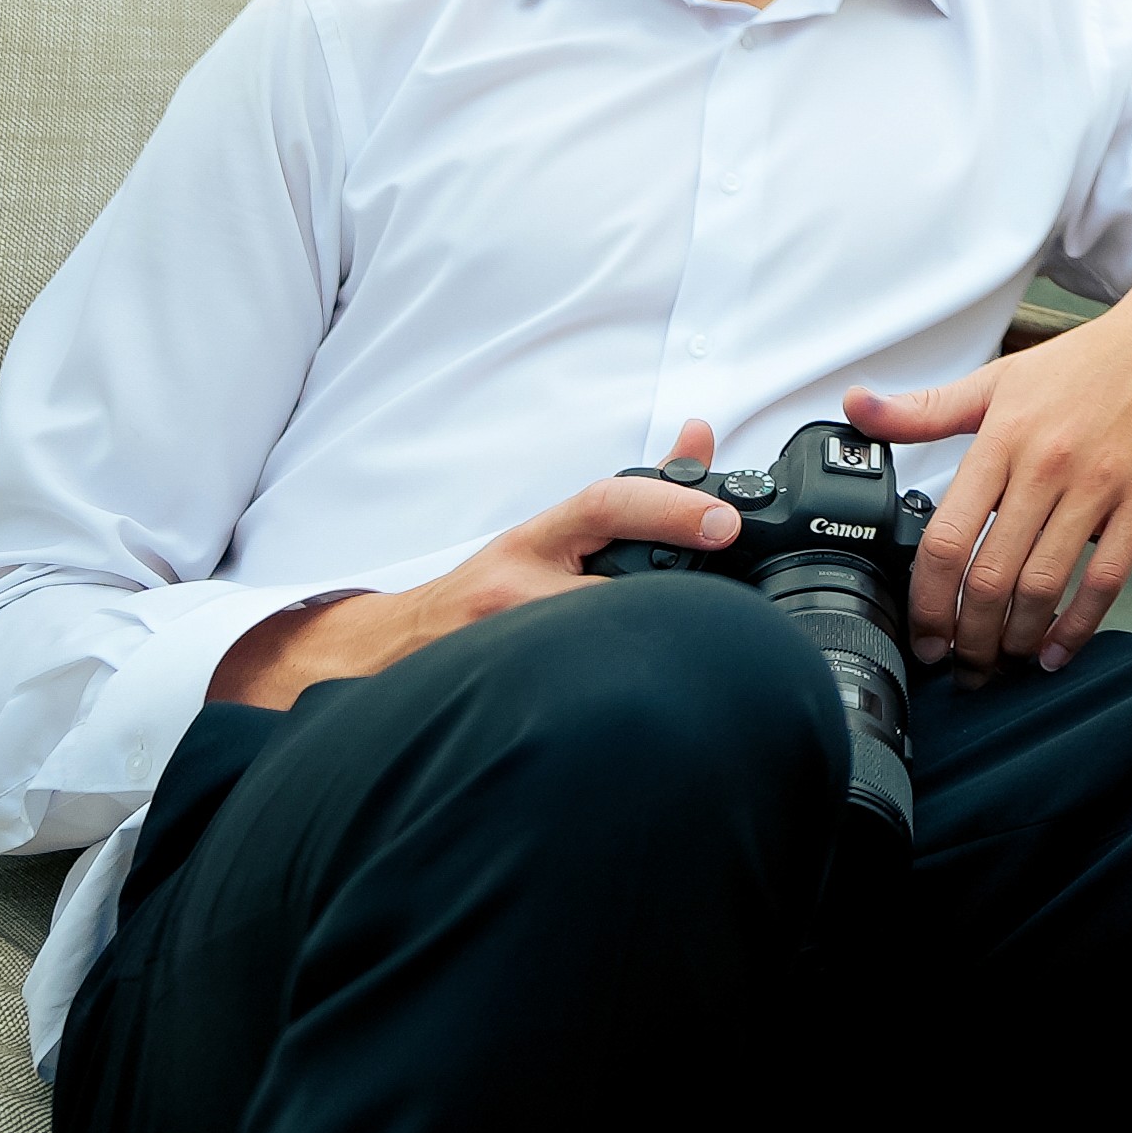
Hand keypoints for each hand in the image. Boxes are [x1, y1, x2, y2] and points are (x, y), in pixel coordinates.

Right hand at [210, 422, 734, 709]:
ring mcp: (511, 643)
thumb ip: (636, 490)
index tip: (723, 523)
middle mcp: (519, 587)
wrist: (402, 648)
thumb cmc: (491, 588)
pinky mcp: (507, 692)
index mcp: (538, 540)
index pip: (607, 505)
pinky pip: (578, 692)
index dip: (670, 509)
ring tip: (690, 653)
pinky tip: (643, 696)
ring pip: (602, 646)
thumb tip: (701, 436)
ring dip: (648, 648)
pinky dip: (617, 688)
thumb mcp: (556, 531)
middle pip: (618, 590)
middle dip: (676, 599)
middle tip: (728, 608)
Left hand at [851, 270, 1131, 675]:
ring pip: (1045, 586)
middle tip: (963, 666)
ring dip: (1018, 638)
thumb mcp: (1000, 379)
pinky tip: (1058, 649)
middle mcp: (1047, 464)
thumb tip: (853, 408)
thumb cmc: (1085, 362)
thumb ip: (925, 408)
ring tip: (1005, 660)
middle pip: (992, 576)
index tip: (924, 636)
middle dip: (971, 637)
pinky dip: (1079, 626)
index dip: (928, 601)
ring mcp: (1099, 485)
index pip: (947, 537)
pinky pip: (1107, 579)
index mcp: (1002, 438)